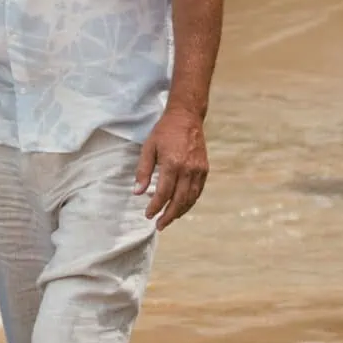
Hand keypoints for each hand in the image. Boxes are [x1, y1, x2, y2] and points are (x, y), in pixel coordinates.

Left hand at [136, 106, 206, 228]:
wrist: (187, 117)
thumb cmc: (165, 131)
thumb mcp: (148, 148)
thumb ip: (143, 171)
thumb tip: (137, 192)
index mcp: (172, 164)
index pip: (164, 193)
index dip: (155, 207)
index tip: (148, 215)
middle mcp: (188, 169)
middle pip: (179, 200)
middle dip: (168, 215)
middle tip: (159, 225)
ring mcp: (198, 170)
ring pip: (190, 198)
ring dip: (180, 212)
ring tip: (169, 219)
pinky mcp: (204, 169)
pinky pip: (198, 191)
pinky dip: (190, 202)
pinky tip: (181, 207)